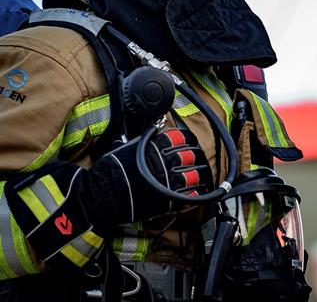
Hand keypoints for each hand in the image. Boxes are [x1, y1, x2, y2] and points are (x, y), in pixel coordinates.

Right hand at [80, 127, 212, 230]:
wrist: (101, 195)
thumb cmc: (109, 170)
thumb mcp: (125, 146)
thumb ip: (142, 140)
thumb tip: (150, 133)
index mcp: (156, 147)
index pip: (182, 137)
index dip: (188, 140)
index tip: (189, 144)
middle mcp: (165, 162)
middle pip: (192, 155)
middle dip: (195, 157)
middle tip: (196, 160)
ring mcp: (168, 181)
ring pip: (195, 175)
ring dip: (198, 175)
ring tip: (200, 177)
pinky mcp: (167, 200)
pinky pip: (190, 195)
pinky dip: (195, 194)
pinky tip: (197, 193)